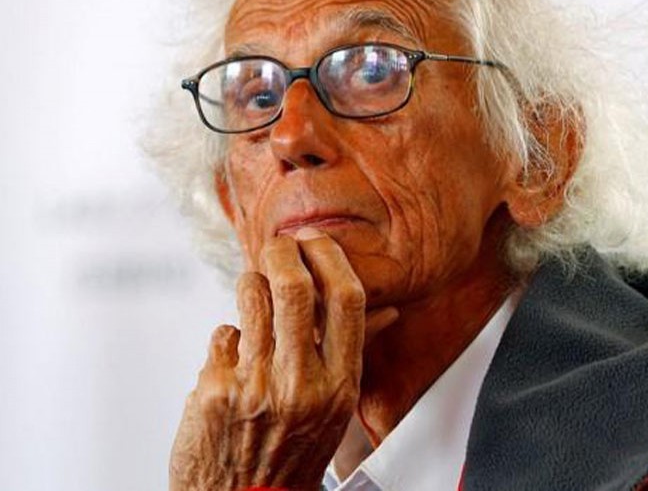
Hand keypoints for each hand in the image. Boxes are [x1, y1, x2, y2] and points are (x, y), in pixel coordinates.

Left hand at [169, 230, 396, 490]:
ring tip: (254, 291)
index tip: (316, 241)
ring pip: (251, 299)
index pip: (346, 300)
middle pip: (295, 288)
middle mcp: (301, 384)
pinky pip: (223, 335)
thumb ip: (355, 350)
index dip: (330, 258)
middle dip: (283, 252)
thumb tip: (389, 311)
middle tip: (277, 245)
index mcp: (339, 384)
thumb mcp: (337, 404)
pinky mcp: (215, 391)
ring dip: (252, 284)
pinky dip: (229, 338)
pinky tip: (235, 360)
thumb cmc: (294, 450)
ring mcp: (256, 386)